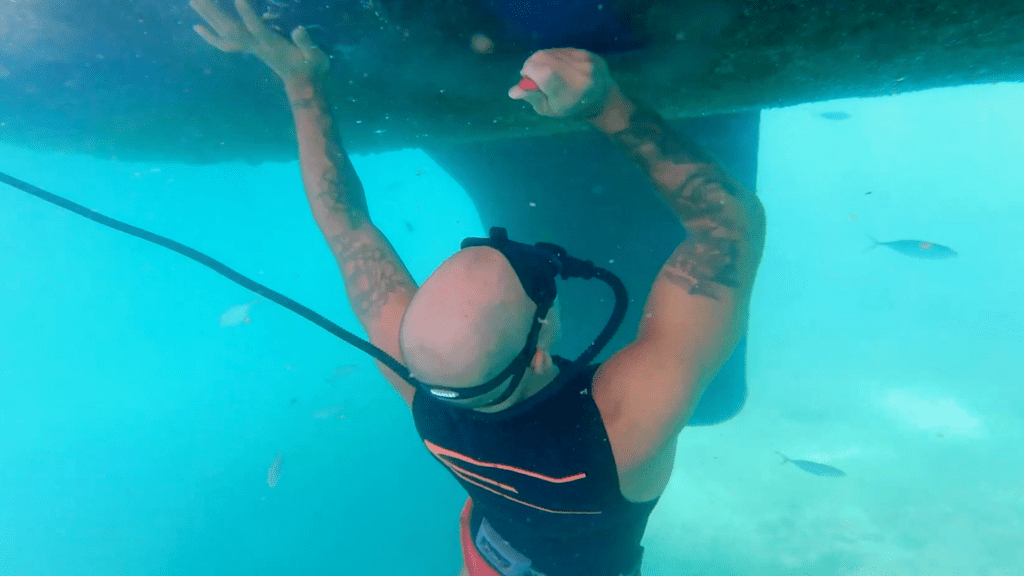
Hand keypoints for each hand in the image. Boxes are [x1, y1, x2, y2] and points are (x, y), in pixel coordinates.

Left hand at [189, 0, 328, 85]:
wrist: (302, 84)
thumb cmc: (312, 67)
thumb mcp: (316, 57)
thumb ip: (307, 44)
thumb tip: (298, 29)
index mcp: (272, 45)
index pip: (257, 29)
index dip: (248, 15)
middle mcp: (256, 46)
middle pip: (231, 29)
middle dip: (215, 13)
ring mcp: (250, 47)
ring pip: (224, 32)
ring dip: (208, 17)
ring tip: (192, 1)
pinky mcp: (249, 48)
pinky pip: (223, 42)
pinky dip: (209, 35)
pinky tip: (198, 26)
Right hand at [508, 48, 616, 118]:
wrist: (601, 99)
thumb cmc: (571, 108)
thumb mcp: (550, 110)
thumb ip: (533, 98)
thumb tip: (513, 91)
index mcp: (568, 91)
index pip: (540, 71)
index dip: (528, 72)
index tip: (528, 80)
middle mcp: (578, 72)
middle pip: (541, 57)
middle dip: (532, 65)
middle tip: (536, 77)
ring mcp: (584, 59)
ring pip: (550, 51)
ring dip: (543, 60)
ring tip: (550, 73)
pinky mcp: (587, 52)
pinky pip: (561, 49)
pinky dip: (554, 57)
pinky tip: (560, 67)